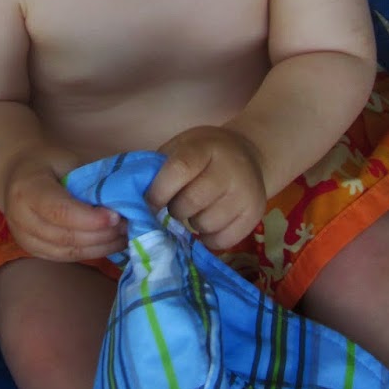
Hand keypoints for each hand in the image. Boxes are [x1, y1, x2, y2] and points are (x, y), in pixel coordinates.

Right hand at [0, 150, 126, 262]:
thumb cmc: (47, 164)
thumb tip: (123, 198)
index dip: (89, 218)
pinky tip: (111, 244)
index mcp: (27, 190)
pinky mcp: (34, 251)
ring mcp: (24, 238)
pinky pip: (67, 257)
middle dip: (101, 234)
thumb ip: (89, 181)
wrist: (17, 175)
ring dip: (100, 246)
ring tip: (124, 235)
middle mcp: (20, 218)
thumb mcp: (67, 161)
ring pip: (68, 251)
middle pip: (65, 236)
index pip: (59, 211)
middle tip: (128, 225)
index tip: (116, 216)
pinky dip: (92, 252)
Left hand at [147, 126, 266, 251]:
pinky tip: (208, 223)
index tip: (150, 202)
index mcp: (206, 148)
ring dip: (192, 224)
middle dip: (175, 209)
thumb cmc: (204, 154)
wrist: (249, 155)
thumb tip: (133, 200)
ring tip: (196, 210)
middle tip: (176, 205)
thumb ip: (158, 168)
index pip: (180, 169)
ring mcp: (245, 193)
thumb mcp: (181, 147)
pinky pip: (222, 241)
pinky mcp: (255, 215)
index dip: (159, 191)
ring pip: (206, 224)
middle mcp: (230, 169)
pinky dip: (208, 238)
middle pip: (191, 202)